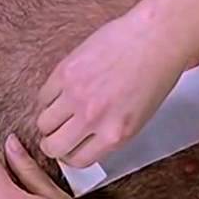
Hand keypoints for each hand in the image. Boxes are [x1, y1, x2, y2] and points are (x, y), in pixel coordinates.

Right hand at [36, 8, 192, 168]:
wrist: (155, 38)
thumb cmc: (155, 75)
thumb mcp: (138, 118)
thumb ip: (109, 133)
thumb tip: (85, 141)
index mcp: (114, 134)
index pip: (78, 160)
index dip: (69, 157)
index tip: (67, 149)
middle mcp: (92, 119)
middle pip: (53, 146)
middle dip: (52, 144)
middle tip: (55, 135)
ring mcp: (76, 95)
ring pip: (43, 122)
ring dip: (49, 121)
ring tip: (58, 112)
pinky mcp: (65, 71)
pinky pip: (44, 95)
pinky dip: (49, 97)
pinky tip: (61, 91)